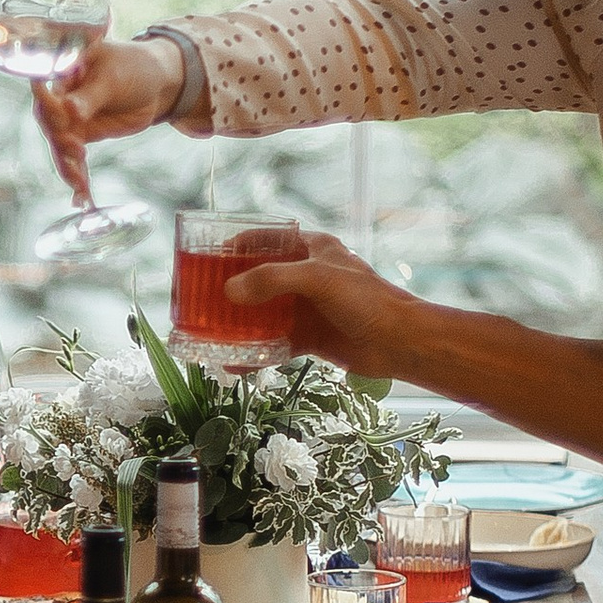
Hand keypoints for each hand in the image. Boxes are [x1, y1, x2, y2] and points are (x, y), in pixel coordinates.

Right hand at [35, 33, 186, 181]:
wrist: (157, 84)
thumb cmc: (133, 67)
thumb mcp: (113, 78)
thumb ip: (90, 96)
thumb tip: (69, 111)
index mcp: (64, 73)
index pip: (48, 93)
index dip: (50, 108)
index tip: (61, 121)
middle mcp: (61, 98)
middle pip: (50, 124)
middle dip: (60, 141)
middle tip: (77, 152)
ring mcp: (71, 119)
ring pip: (61, 146)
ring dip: (67, 166)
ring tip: (78, 183)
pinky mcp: (83, 136)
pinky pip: (74, 158)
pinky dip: (78, 176)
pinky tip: (81, 195)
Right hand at [223, 229, 403, 373]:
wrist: (399, 342)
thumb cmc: (366, 300)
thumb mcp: (317, 278)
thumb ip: (272, 280)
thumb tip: (230, 291)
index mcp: (313, 249)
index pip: (269, 239)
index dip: (239, 245)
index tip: (210, 257)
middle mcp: (307, 276)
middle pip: (260, 277)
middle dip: (232, 288)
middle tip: (203, 297)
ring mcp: (308, 308)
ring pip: (264, 313)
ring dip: (239, 323)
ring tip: (211, 332)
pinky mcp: (310, 336)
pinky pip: (275, 343)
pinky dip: (255, 353)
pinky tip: (234, 364)